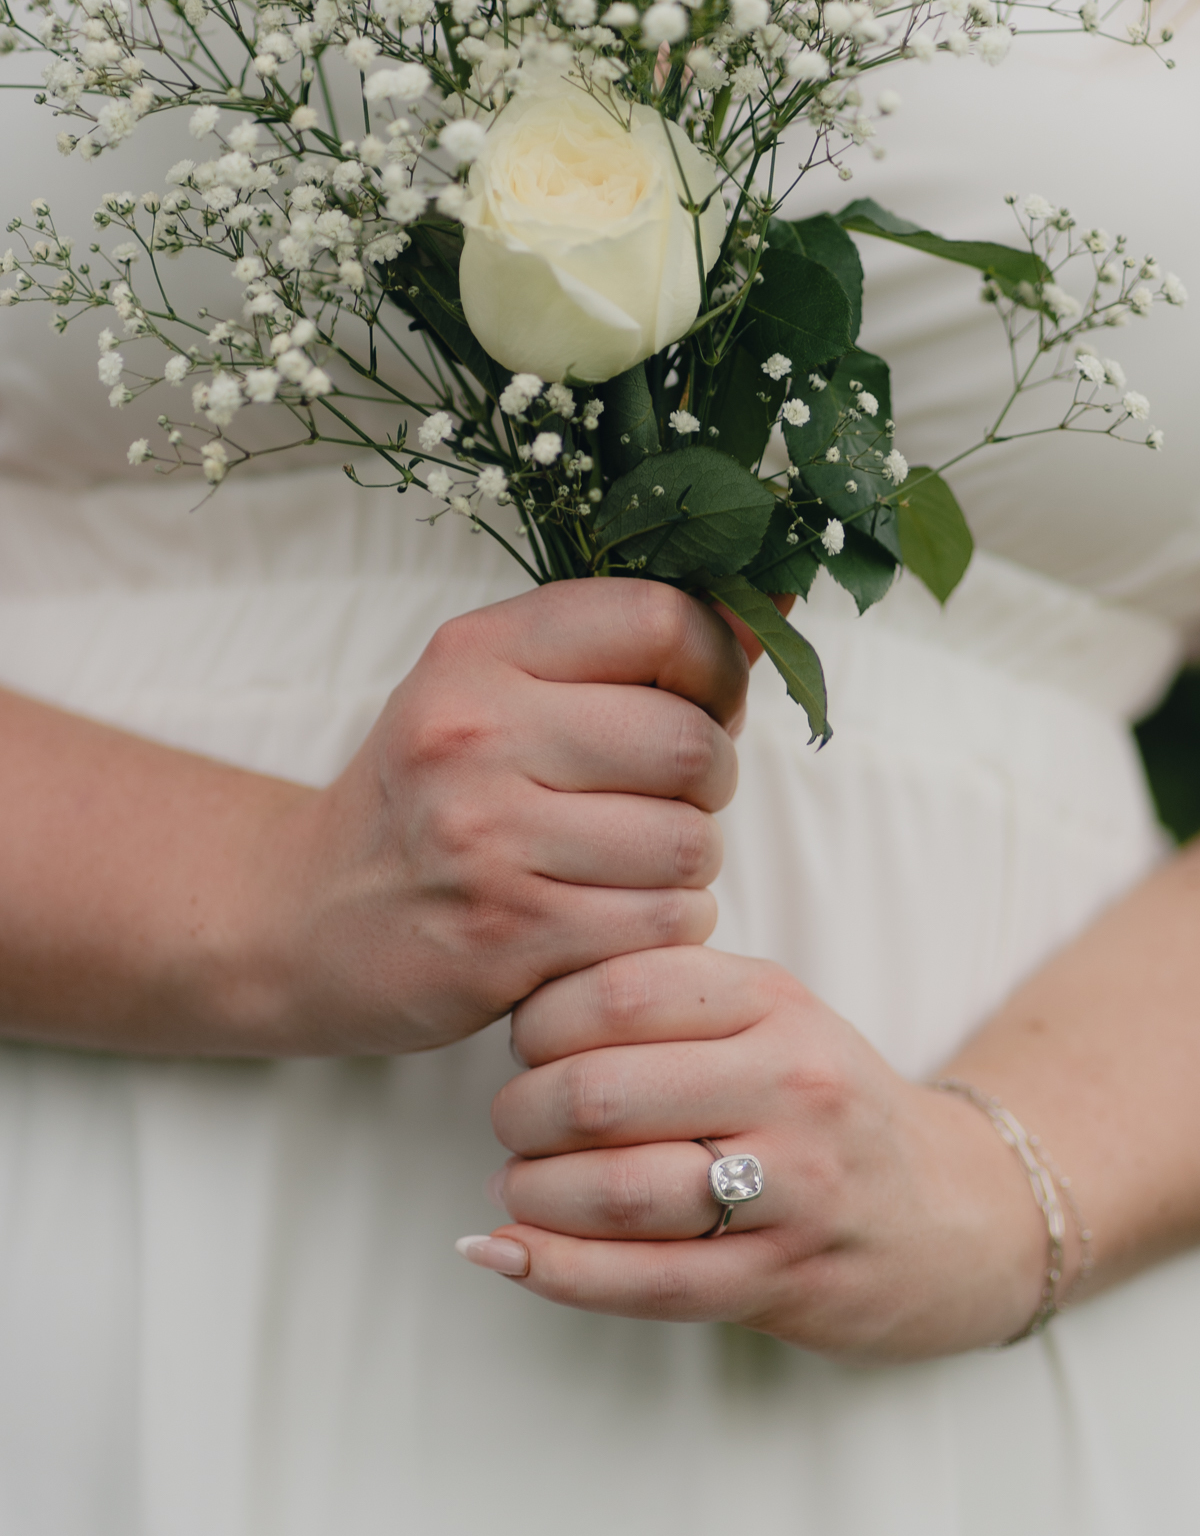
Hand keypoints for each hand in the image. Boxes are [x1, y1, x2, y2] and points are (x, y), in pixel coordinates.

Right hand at [260, 584, 745, 1054]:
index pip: (663, 619)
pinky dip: (662, 929)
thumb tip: (772, 598)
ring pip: (689, 844)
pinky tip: (610, 920)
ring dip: (686, 866)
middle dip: (708, 782)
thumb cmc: (430, 796)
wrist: (305, 916)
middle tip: (664, 800)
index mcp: (478, 651)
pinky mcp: (504, 937)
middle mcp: (473, 734)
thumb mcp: (500, 690)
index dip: (716, 668)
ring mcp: (484, 839)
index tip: (700, 703)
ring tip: (629, 866)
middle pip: (691, 743)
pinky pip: (663, 925)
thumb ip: (632, 647)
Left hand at [470, 946, 1066, 1360]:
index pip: (619, 989)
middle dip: (521, 1110)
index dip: (540, 1018)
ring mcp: (794, 1188)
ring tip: (517, 1185)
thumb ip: (668, 994)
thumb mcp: (769, 1015)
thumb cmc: (822, 1103)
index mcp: (774, 1002)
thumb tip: (522, 1002)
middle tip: (511, 1119)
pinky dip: (553, 1270)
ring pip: (617, 1192)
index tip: (526, 1041)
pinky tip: (503, 1253)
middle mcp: (792, 1085)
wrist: (949, 1213)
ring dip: (532, 1192)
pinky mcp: (783, 1277)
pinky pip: (644, 1283)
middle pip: (601, 1093)